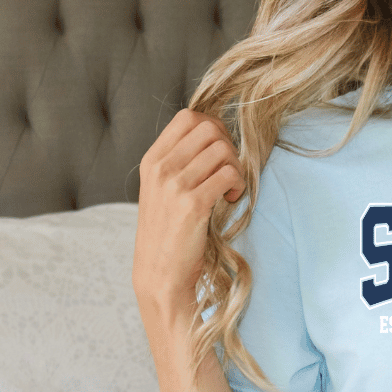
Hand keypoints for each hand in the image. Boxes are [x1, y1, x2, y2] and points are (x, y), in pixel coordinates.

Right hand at [133, 109, 245, 311]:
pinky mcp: (193, 205)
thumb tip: (216, 137)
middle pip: (209, 128)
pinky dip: (239, 186)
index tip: (221, 153)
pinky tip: (232, 200)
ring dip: (237, 168)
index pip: (188, 117)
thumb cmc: (169, 234)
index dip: (214, 128)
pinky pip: (229, 175)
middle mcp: (161, 168)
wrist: (160, 274)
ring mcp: (175, 185)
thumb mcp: (163, 191)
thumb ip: (181, 163)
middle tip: (229, 172)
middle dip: (230, 146)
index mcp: (152, 160)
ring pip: (222, 149)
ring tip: (231, 190)